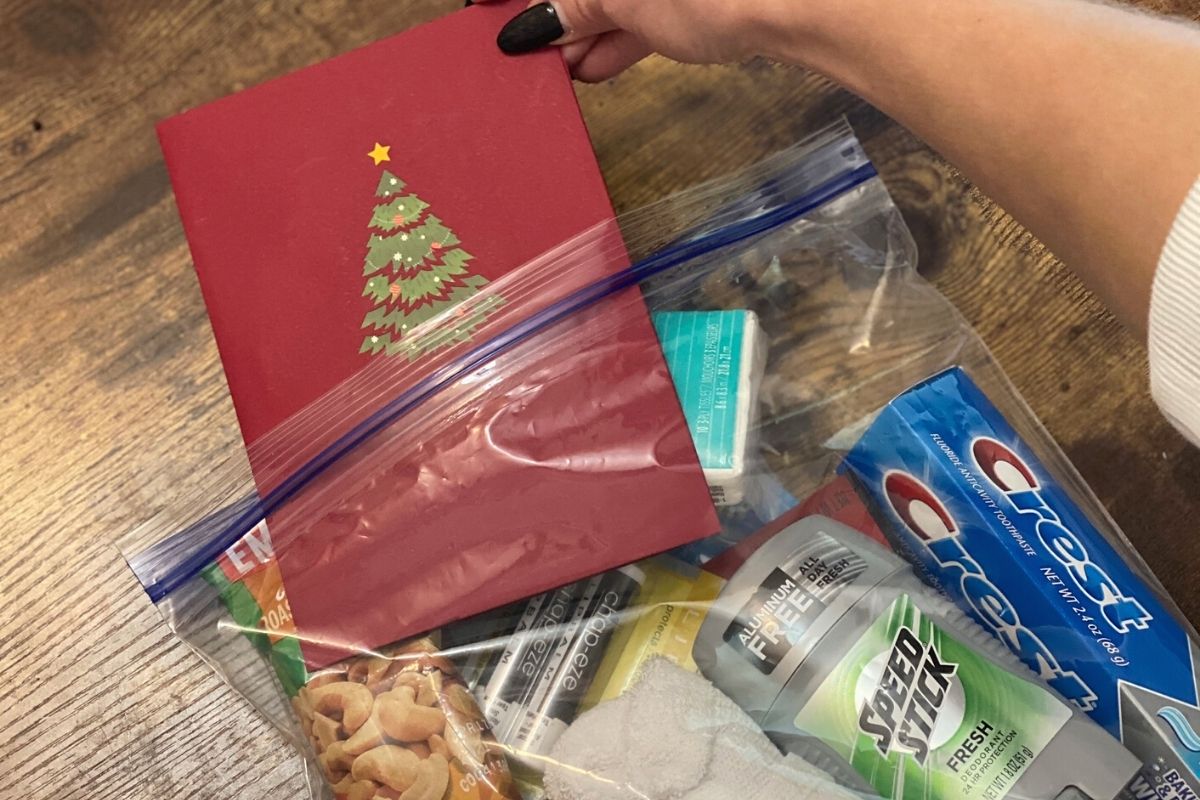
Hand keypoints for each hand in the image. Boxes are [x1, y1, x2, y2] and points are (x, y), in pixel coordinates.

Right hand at [482, 0, 781, 81]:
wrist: (792, 2)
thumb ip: (571, 9)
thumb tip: (529, 26)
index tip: (486, 12)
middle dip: (551, 14)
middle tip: (524, 53)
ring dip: (582, 31)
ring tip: (557, 72)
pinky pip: (646, 6)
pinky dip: (620, 35)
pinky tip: (594, 69)